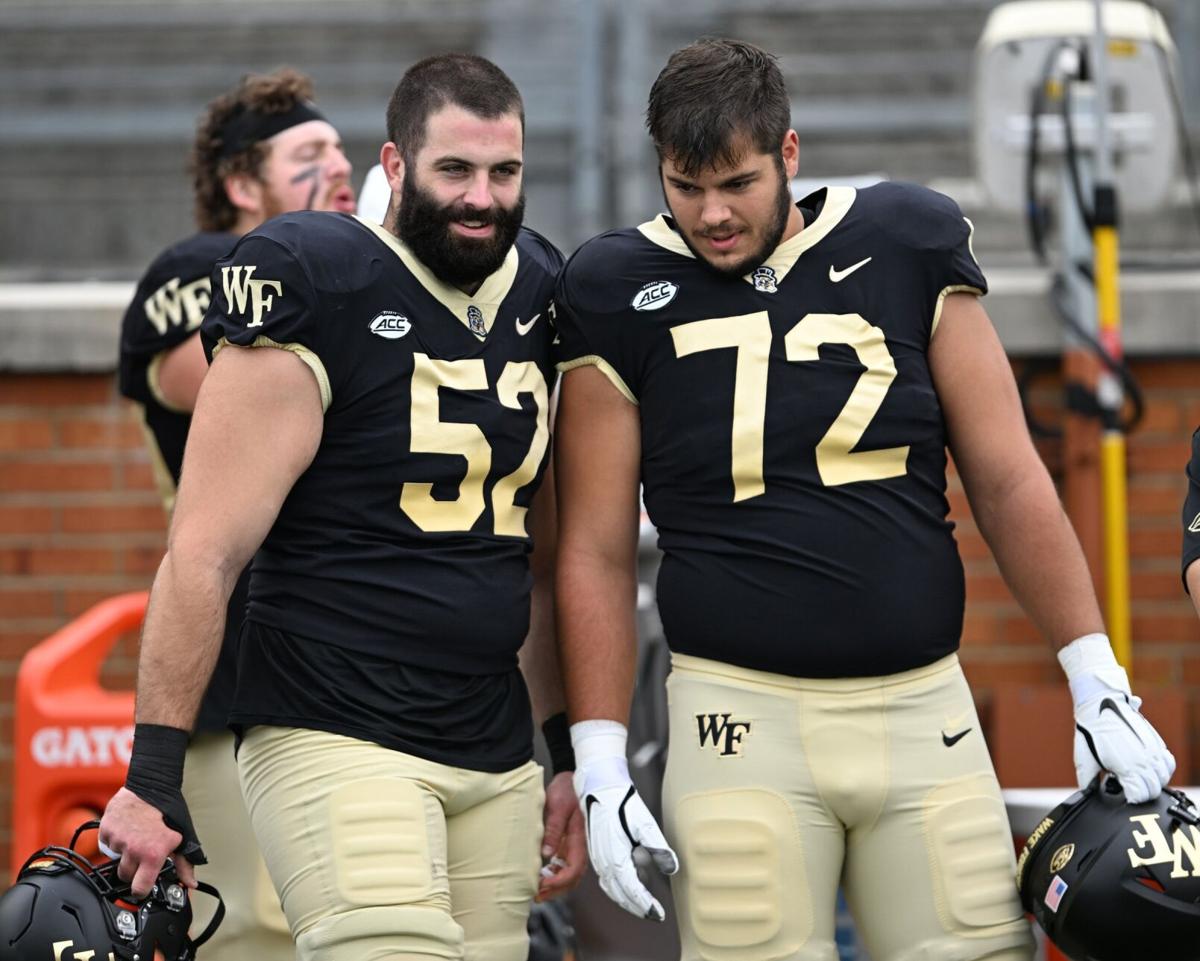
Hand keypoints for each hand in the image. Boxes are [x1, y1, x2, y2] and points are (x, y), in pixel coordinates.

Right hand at [99, 787, 195, 897]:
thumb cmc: (168, 810)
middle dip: (134, 870)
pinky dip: (115, 840)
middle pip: (126, 876)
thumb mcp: (181, 837)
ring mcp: (117, 840)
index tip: (144, 886)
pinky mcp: (106, 831)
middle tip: (142, 855)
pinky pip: (107, 844)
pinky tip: (127, 829)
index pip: (140, 888)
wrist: (150, 786)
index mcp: (153, 854)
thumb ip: (184, 863)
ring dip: (124, 853)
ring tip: (136, 838)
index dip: (142, 890)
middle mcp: (133, 849)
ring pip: (116, 859)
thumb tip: (190, 883)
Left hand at [536, 771, 586, 901]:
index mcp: (579, 838)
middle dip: (557, 890)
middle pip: (573, 877)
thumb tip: (546, 854)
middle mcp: (579, 845)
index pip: (574, 869)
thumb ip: (553, 830)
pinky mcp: (568, 841)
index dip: (560, 882)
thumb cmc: (568, 789)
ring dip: (556, 884)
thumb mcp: (557, 807)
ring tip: (538, 890)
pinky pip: (564, 864)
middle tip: (537, 895)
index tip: (543, 886)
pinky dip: (555, 874)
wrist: (573, 777)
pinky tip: (543, 875)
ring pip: (569, 873)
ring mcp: (574, 844)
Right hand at [571, 720, 677, 921]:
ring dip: (626, 900)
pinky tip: (628, 885)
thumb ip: (657, 846)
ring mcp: (597, 857)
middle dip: (636, 907)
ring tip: (643, 905)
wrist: (598, 785)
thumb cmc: (622, 802)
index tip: (658, 913)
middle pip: (619, 893)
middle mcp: (603, 861)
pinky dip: (617, 888)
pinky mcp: (596, 851)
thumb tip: (672, 867)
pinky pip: (606, 879)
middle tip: (653, 915)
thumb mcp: (644, 822)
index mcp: (615, 856)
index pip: (631, 889)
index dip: (644, 904)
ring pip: (611, 888)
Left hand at [1059, 634, 1175, 802]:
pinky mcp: (1156, 741)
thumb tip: (1087, 794)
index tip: (1124, 793)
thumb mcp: (1083, 759)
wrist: (1100, 703)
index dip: (1131, 798)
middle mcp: (1144, 760)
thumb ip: (1086, 780)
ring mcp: (1152, 751)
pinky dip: (1164, 770)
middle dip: (1142, 793)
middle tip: (1130, 788)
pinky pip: (1169, 762)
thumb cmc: (1090, 730)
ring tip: (1139, 779)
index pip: (1140, 795)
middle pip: (1154, 789)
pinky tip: (1151, 768)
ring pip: (1164, 778)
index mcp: (1127, 767)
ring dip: (1154, 782)